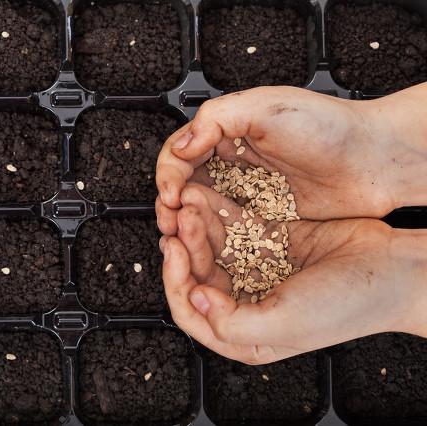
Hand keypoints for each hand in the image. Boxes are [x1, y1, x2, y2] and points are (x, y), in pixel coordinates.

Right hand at [156, 85, 426, 234]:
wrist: (374, 160)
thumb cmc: (329, 126)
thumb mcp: (267, 108)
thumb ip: (217, 118)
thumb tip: (181, 144)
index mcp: (226, 133)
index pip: (179, 154)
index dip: (168, 174)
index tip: (170, 194)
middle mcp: (232, 164)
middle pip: (184, 186)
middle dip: (171, 204)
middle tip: (170, 222)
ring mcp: (247, 193)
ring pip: (202, 211)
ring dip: (187, 225)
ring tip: (183, 238)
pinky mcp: (263, 220)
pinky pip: (229, 231)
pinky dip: (213, 239)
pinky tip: (208, 247)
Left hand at [160, 183, 426, 363]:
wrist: (397, 270)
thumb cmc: (350, 305)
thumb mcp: (287, 324)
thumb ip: (232, 322)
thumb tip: (196, 299)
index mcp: (244, 333)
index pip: (190, 310)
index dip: (174, 281)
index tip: (173, 251)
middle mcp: (246, 302)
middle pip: (197, 273)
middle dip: (185, 246)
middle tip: (180, 220)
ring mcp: (258, 270)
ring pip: (212, 247)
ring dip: (198, 226)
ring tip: (190, 203)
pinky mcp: (271, 243)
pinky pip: (235, 228)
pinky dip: (219, 214)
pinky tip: (208, 199)